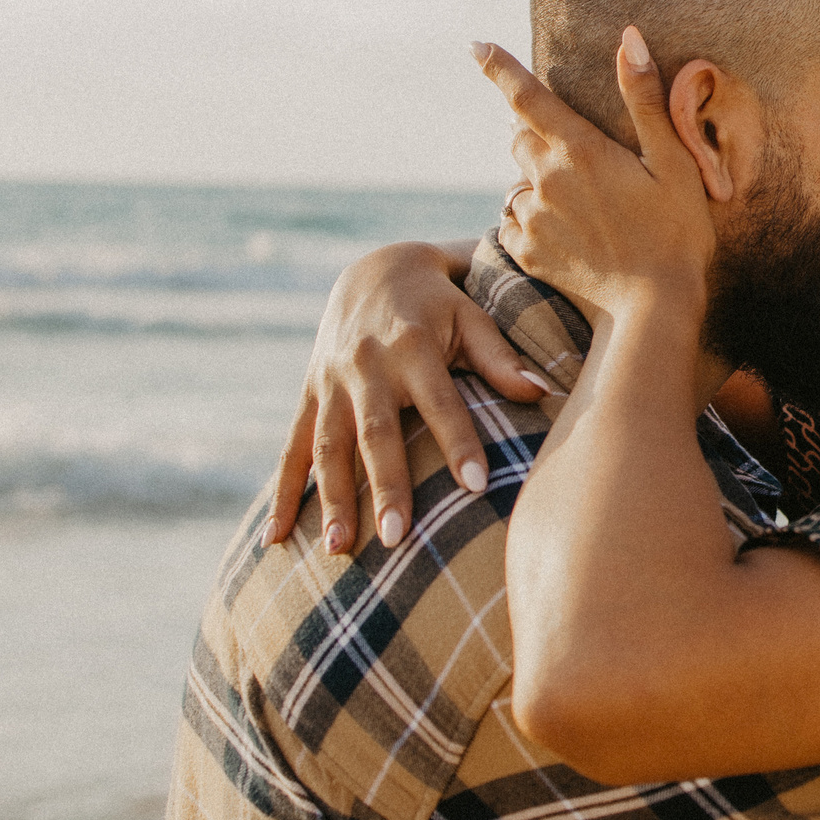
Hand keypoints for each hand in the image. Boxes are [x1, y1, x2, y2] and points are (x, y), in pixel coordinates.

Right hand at [267, 242, 557, 554]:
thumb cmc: (439, 305)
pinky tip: (276, 540)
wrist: (373, 270)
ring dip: (331, 499)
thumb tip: (542, 394)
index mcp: (412, 345)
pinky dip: (282, 494)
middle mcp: (365, 365)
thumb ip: (501, 359)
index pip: (440, 401)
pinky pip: (291, 449)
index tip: (476, 487)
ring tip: (338, 549)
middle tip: (397, 537)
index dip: (458, 442)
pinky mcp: (308, 395)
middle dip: (385, 486)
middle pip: (376, 433)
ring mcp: (330, 382)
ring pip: (328, 447)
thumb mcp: (472, 318)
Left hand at [476, 27, 715, 325]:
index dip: (499, 67)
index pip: (527, 96)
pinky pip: (513, 222)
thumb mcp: (673, 162)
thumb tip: (629, 39)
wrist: (654, 308)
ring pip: (517, 182)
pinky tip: (564, 231)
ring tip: (580, 203)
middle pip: (520, 137)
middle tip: (576, 153)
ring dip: (536, 180)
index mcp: (580, 150)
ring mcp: (533, 218)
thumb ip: (645, 99)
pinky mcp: (528, 253)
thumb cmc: (676, 232)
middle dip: (536, 134)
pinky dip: (530, 218)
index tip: (476, 46)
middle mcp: (546, 179)